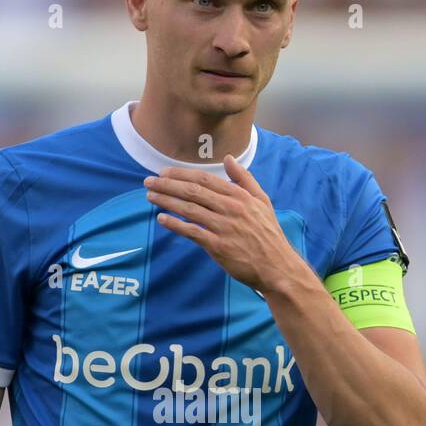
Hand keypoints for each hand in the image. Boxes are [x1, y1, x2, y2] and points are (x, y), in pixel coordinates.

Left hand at [145, 156, 303, 292]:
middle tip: (149, 182)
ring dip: (166, 201)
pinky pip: (192, 232)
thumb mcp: (263, 201)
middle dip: (167, 185)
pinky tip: (161, 219)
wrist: (277, 266)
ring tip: (150, 197)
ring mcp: (224, 227)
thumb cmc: (268, 235)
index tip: (164, 173)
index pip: (205, 179)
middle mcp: (231, 208)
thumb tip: (228, 159)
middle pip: (193, 191)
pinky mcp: (219, 246)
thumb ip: (245, 179)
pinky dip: (175, 224)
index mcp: (240, 196)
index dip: (182, 174)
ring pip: (189, 209)